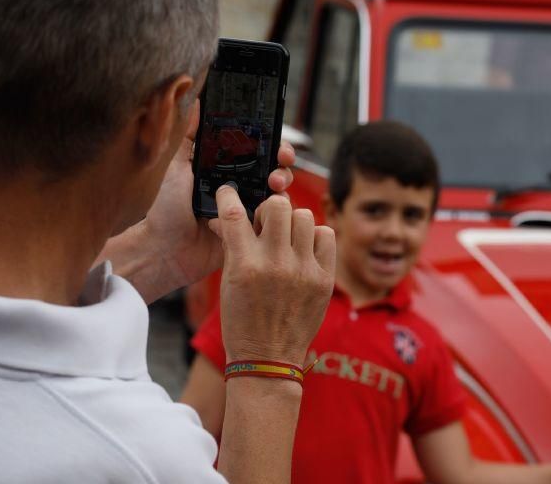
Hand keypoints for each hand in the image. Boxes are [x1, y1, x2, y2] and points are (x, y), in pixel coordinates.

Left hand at [99, 101, 296, 302]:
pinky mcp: (252, 233)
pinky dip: (278, 213)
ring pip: (279, 193)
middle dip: (283, 162)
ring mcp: (248, 211)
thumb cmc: (167, 210)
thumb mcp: (177, 167)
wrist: (165, 249)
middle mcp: (240, 189)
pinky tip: (270, 208)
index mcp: (225, 171)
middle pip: (274, 169)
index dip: (271, 143)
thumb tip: (197, 102)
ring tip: (274, 185)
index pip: (256, 151)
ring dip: (283, 184)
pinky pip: (275, 221)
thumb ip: (190, 137)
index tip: (276, 141)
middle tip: (281, 161)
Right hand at [212, 185, 334, 365]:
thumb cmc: (242, 321)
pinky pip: (326, 236)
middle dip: (268, 210)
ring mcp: (303, 271)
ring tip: (286, 239)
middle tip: (266, 226)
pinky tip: (304, 251)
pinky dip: (314, 237)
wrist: (268, 358)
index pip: (234, 214)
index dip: (228, 196)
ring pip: (304, 216)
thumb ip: (231, 245)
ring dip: (292, 222)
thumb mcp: (227, 282)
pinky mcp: (324, 279)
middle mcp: (276, 265)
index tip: (228, 193)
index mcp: (245, 266)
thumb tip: (224, 215)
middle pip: (277, 205)